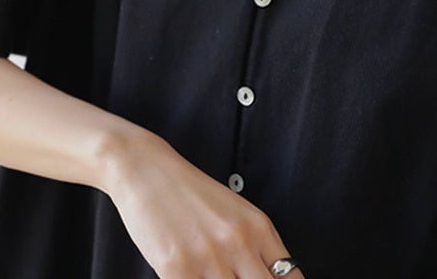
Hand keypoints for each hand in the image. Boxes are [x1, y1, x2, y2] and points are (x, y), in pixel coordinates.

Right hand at [104, 130, 302, 278]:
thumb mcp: (236, 212)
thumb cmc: (190, 193)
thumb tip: (270, 277)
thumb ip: (258, 246)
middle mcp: (238, 243)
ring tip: (209, 274)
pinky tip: (192, 276)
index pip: (289, 278)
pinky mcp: (176, 269)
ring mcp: (208, 258)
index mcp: (258, 228)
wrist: (146, 170)